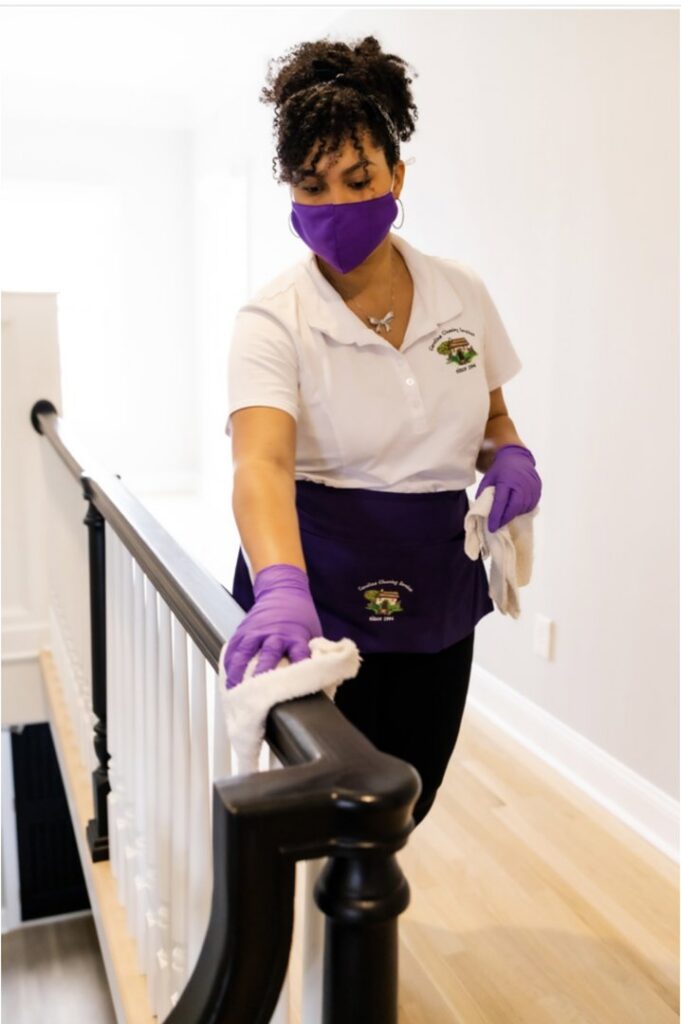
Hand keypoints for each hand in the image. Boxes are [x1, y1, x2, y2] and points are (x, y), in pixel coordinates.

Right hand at [222, 563, 322, 688]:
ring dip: (238, 672)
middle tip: (257, 695)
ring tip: (234, 690)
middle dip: (262, 675)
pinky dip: (228, 663)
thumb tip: (316, 681)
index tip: (294, 686)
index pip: (299, 654)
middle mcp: (275, 633)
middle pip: (268, 655)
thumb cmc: (300, 616)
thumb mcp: (312, 633)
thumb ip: (310, 655)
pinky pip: (233, 648)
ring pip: (244, 653)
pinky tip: (226, 676)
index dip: (297, 670)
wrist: (283, 590)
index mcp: (296, 635)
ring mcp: (257, 631)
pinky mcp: (243, 630)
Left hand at [475, 444, 541, 532]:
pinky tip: (517, 509)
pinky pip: (531, 504)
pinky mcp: (538, 488)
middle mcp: (521, 483)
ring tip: (507, 516)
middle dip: (506, 518)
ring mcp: (531, 486)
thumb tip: (480, 511)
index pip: (501, 502)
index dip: (496, 516)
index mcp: (506, 480)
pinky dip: (523, 509)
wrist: (517, 457)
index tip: (492, 527)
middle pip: (514, 506)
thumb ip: (485, 493)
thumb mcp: (489, 478)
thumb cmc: (500, 469)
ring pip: (524, 507)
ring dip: (514, 514)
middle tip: (498, 525)